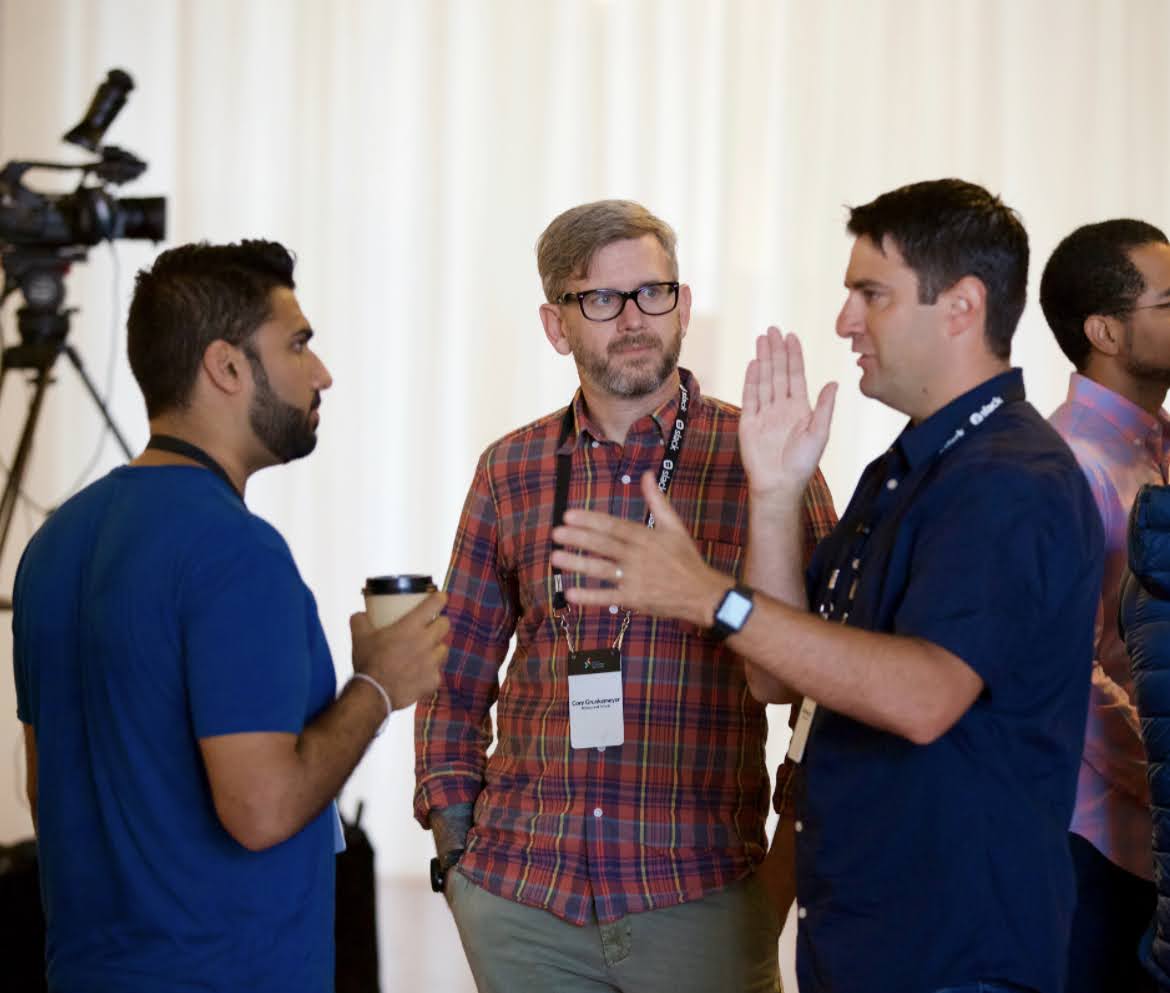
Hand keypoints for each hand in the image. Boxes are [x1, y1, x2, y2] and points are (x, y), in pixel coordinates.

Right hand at [350, 591, 448, 709]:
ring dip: (437, 648)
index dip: (439, 598)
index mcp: (411, 627)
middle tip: (431, 626)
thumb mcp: (359, 636)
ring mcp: (432, 662)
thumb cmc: (368, 663)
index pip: (433, 605)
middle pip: (444, 625)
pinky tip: (421, 673)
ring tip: (427, 650)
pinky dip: (430, 672)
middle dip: (439, 623)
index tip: (440, 598)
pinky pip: (437, 672)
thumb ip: (359, 620)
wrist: (373, 693)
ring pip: (444, 649)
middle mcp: (426, 642)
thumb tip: (361, 615)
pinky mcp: (433, 680)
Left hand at [551, 473, 730, 626]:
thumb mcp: (674, 526)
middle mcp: (638, 556)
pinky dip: (590, 596)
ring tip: (555, 557)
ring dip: (578, 563)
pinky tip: (570, 593)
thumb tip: (647, 474)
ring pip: (602, 569)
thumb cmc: (686, 559)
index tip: (569, 515)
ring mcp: (635, 579)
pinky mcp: (634, 599)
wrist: (702, 594)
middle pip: (604, 545)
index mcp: (646, 537)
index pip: (613, 526)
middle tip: (556, 532)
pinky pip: (608, 598)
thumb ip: (657, 500)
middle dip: (578, 538)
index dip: (590, 521)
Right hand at [739, 328, 836, 499]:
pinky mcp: (749, 422)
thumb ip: (825, 407)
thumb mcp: (820, 434)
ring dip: (763, 359)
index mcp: (800, 408)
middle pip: (778, 373)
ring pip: (764, 380)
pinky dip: (751, 379)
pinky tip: (753, 363)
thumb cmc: (802, 463)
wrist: (779, 484)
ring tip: (762, 339)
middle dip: (776, 351)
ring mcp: (764, 413)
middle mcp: (782, 407)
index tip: (791, 336)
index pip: (796, 376)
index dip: (794, 356)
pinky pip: (750, 396)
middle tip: (773, 330)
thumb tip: (834, 382)